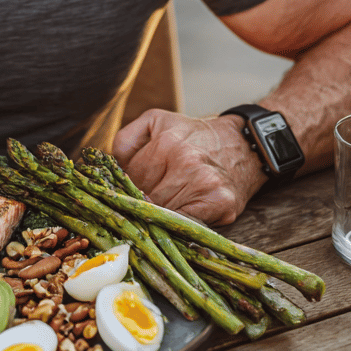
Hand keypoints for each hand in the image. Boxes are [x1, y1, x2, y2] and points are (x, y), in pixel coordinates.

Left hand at [112, 109, 265, 224]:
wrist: (244, 144)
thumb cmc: (194, 136)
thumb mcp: (155, 121)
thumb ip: (126, 141)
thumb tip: (106, 172)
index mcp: (166, 140)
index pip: (130, 178)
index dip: (123, 190)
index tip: (117, 200)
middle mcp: (186, 160)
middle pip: (143, 198)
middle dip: (137, 205)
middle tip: (134, 211)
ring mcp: (205, 183)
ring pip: (160, 214)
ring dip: (154, 218)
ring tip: (158, 214)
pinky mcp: (221, 203)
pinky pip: (184, 225)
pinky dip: (175, 228)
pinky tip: (172, 224)